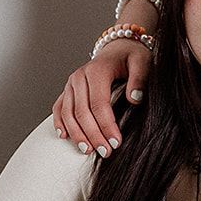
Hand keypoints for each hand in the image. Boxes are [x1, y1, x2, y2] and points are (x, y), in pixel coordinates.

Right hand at [52, 40, 149, 154]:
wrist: (118, 48)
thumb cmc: (131, 57)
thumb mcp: (142, 61)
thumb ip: (139, 79)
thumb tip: (134, 99)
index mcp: (97, 70)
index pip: (99, 104)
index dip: (106, 125)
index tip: (116, 142)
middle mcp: (80, 77)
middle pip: (82, 111)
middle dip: (93, 134)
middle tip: (105, 152)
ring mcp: (71, 83)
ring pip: (68, 113)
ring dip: (77, 133)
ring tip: (88, 150)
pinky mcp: (67, 89)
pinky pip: (59, 108)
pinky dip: (60, 123)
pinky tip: (65, 136)